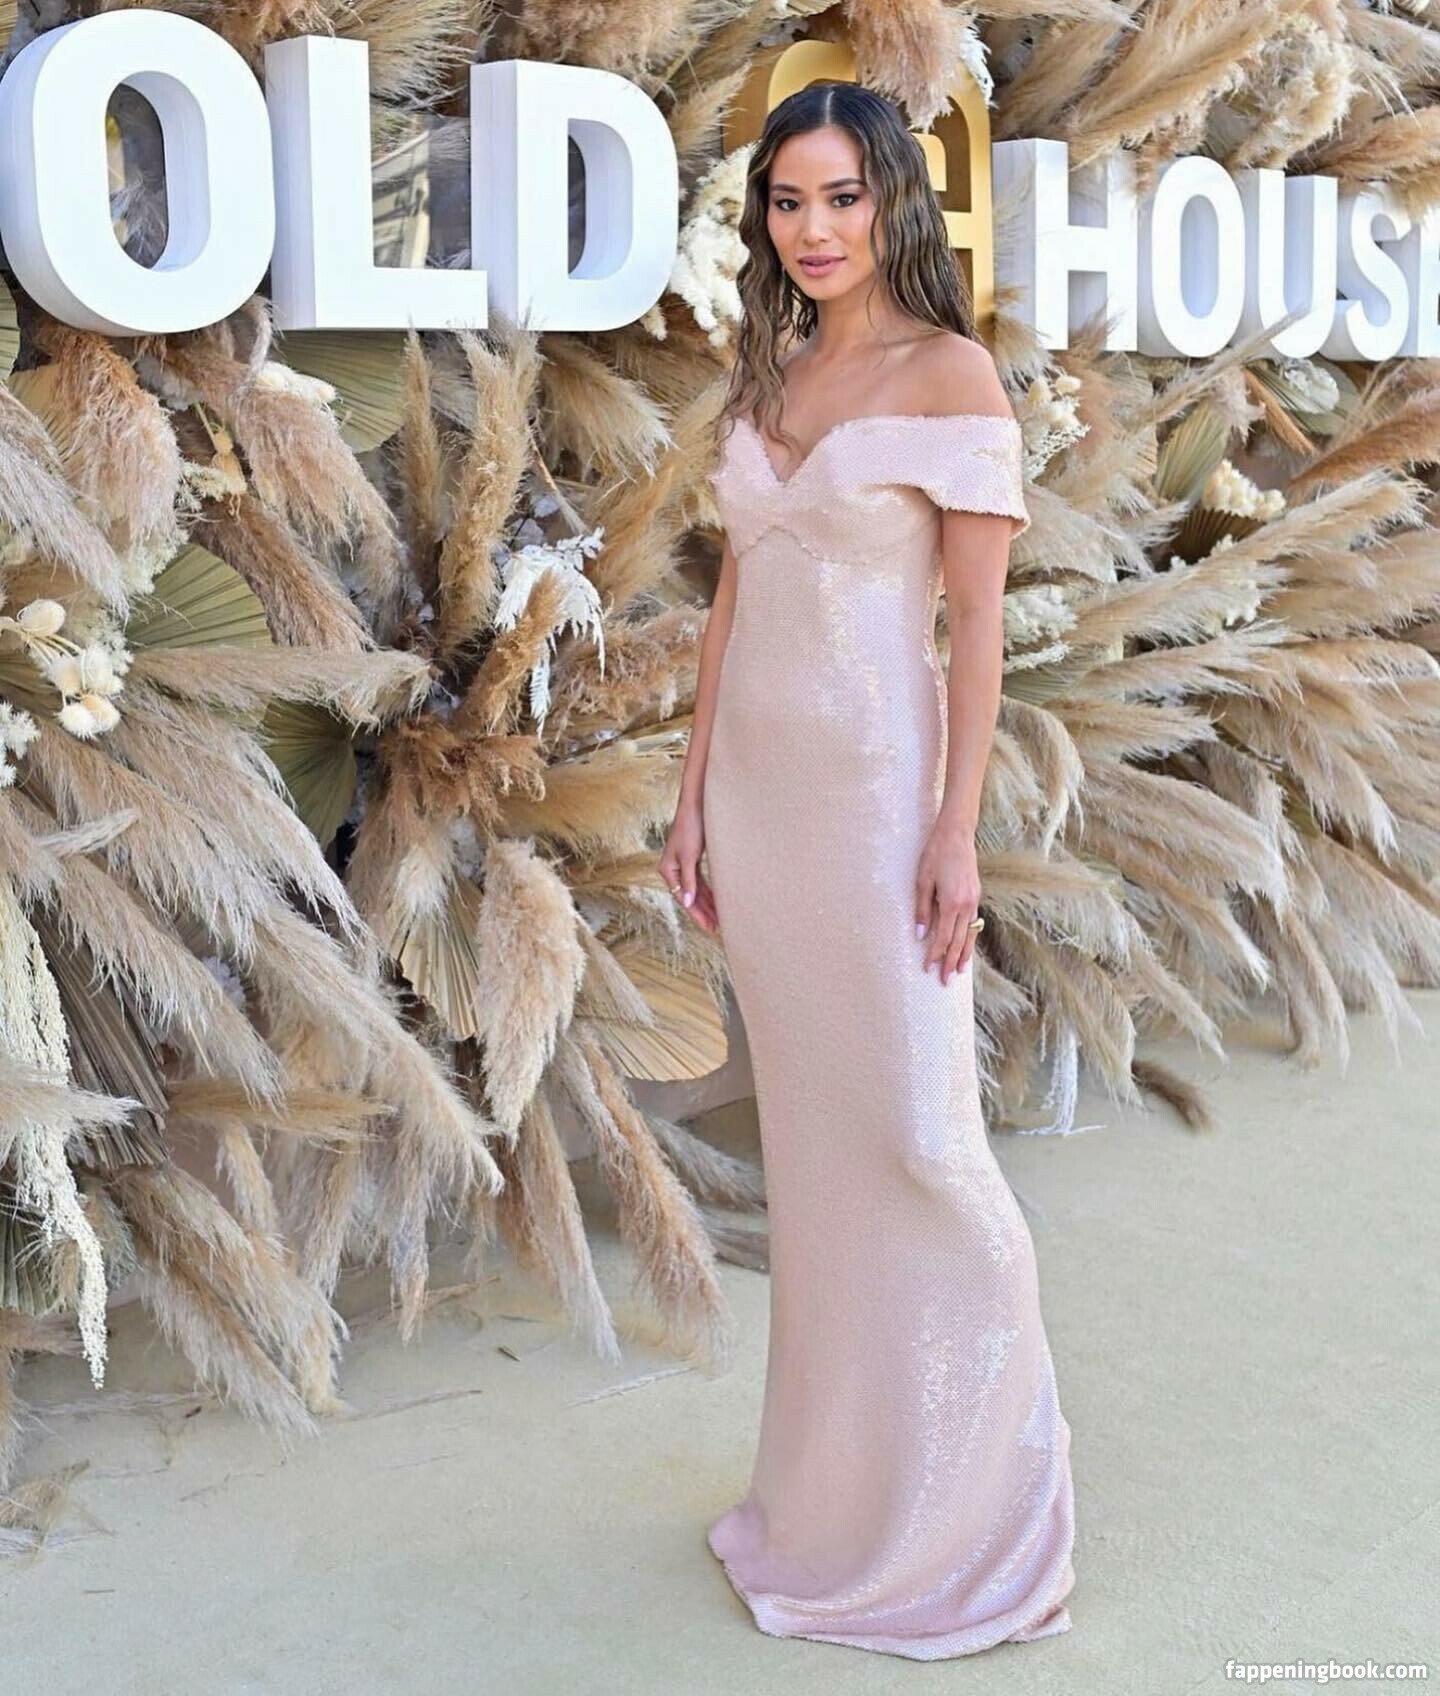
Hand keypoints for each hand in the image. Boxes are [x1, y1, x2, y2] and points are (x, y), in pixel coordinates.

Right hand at [659, 802, 720, 933]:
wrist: (696, 805)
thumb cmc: (690, 827)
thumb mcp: (689, 856)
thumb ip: (688, 880)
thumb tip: (687, 902)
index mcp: (668, 870)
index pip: (683, 898)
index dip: (696, 914)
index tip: (709, 926)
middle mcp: (674, 870)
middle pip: (690, 896)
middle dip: (703, 912)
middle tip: (716, 928)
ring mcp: (684, 865)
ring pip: (696, 890)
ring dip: (707, 904)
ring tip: (719, 919)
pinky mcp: (693, 859)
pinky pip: (701, 882)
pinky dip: (709, 892)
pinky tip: (717, 901)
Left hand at [914, 816, 981, 985]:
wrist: (957, 834)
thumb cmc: (935, 854)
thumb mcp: (922, 880)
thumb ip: (922, 909)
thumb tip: (920, 934)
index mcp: (952, 902)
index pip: (942, 937)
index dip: (935, 955)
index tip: (928, 969)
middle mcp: (966, 905)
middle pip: (958, 941)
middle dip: (950, 962)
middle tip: (944, 981)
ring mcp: (974, 901)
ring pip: (970, 935)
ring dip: (964, 955)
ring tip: (960, 972)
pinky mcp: (975, 896)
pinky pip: (974, 924)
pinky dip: (970, 939)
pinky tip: (966, 948)